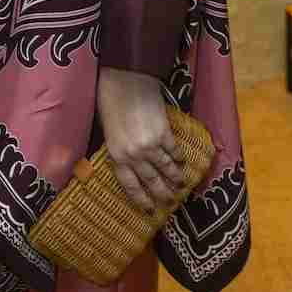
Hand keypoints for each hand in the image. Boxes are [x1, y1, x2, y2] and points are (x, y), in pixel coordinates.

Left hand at [95, 68, 185, 213]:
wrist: (124, 80)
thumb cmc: (110, 102)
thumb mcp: (108, 131)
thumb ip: (119, 149)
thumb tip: (131, 165)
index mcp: (116, 155)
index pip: (129, 185)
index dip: (140, 199)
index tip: (149, 210)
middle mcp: (133, 154)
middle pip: (151, 181)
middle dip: (162, 194)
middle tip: (170, 202)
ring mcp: (150, 145)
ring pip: (166, 169)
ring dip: (175, 179)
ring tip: (180, 186)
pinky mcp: (164, 133)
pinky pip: (174, 151)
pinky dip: (179, 158)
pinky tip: (183, 163)